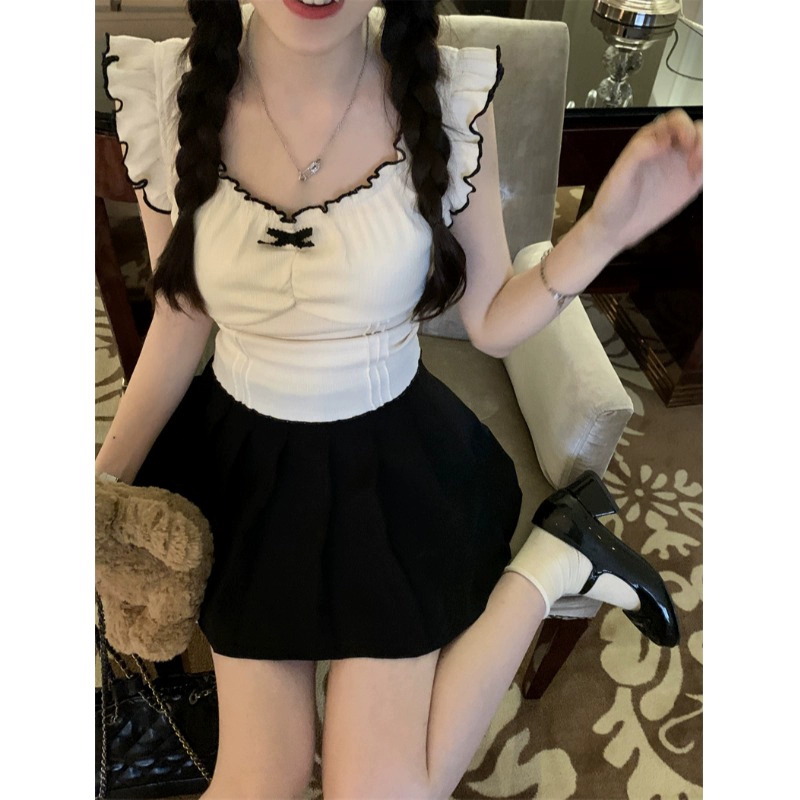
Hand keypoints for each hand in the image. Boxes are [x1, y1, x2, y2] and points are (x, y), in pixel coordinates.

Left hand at [584, 109, 702, 254]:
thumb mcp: (620, 175)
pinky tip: (702, 179)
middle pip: (697, 129)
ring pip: (706, 146)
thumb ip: (639, 152)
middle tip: (694, 159)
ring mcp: (681, 165)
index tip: (684, 143)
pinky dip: (713, 168)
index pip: (675, 120)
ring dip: (710, 152)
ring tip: (697, 171)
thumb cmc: (612, 200)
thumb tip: (663, 141)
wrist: (615, 229)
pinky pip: (709, 168)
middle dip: (702, 139)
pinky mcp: (690, 183)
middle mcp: (669, 148)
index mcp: (651, 140)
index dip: (684, 127)